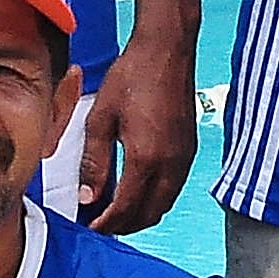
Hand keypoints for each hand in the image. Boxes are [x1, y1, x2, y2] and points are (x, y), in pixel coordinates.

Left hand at [75, 36, 199, 234]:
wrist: (166, 50)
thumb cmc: (131, 77)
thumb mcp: (100, 118)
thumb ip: (94, 161)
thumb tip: (88, 196)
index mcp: (146, 158)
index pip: (126, 208)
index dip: (106, 223)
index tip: (90, 227)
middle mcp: (171, 164)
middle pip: (149, 214)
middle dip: (124, 225)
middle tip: (100, 223)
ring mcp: (184, 158)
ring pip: (164, 204)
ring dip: (141, 214)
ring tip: (115, 211)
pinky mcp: (189, 150)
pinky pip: (173, 189)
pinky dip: (155, 199)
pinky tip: (137, 191)